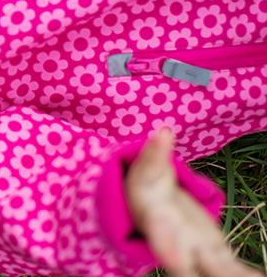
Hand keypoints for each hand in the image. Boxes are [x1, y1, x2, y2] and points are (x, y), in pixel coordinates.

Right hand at [126, 129, 262, 276]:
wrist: (154, 210)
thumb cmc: (148, 189)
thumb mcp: (146, 171)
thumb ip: (155, 155)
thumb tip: (165, 131)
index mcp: (156, 223)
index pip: (161, 238)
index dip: (168, 252)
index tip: (175, 262)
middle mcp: (177, 245)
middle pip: (184, 265)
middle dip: (189, 271)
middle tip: (196, 273)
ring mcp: (199, 254)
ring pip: (214, 270)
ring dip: (230, 275)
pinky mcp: (218, 256)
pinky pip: (234, 269)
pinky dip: (247, 274)